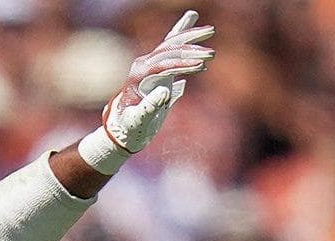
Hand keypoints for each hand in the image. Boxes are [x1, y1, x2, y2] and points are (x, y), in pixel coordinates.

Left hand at [80, 10, 215, 172]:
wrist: (122, 130)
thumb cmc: (128, 128)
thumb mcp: (137, 121)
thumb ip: (148, 107)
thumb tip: (166, 90)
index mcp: (138, 76)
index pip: (163, 64)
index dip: (183, 64)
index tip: (201, 66)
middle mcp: (143, 66)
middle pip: (169, 50)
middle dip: (191, 49)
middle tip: (212, 53)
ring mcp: (150, 66)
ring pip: (171, 45)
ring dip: (190, 37)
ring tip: (210, 30)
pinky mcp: (157, 69)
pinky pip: (171, 48)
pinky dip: (181, 33)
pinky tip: (190, 17)